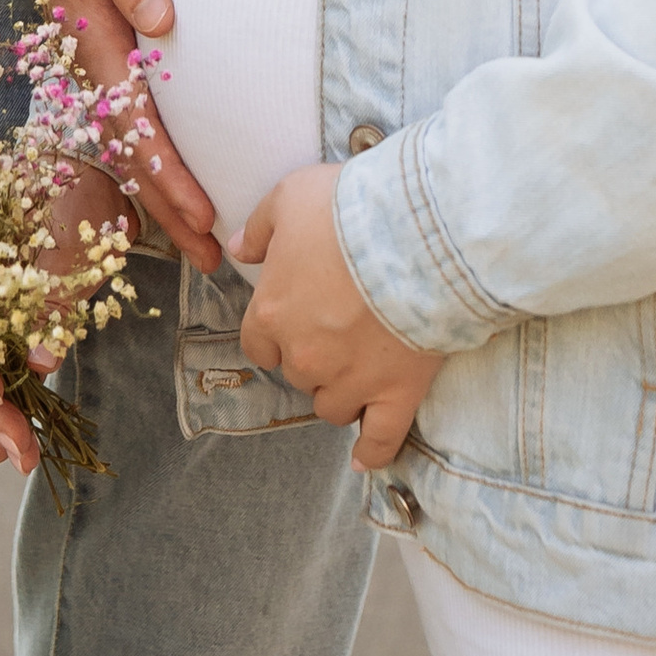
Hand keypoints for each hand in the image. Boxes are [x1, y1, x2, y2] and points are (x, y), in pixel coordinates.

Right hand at [0, 0, 220, 267]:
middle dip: (168, 206)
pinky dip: (145, 147)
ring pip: (125, 134)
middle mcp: (88, 50)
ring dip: (158, 186)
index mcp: (91, 30)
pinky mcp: (99, 31)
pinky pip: (124, 105)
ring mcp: (90, 45)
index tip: (202, 218)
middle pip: (130, 146)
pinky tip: (166, 167)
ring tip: (199, 234)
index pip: (134, 121)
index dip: (168, 175)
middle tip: (214, 259)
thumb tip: (158, 18)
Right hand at [0, 160, 134, 476]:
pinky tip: (10, 449)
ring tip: (22, 459)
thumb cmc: (74, 192)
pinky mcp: (10, 325)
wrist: (92, 171)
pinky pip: (0, 372)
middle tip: (19, 453)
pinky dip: (8, 410)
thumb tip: (41, 363)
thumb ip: (51, 298)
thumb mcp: (68, 239)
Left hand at [234, 165, 442, 469]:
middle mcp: (304, 356)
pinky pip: (380, 439)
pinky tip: (366, 459)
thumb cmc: (349, 209)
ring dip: (340, 393)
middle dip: (314, 358)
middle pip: (298, 375)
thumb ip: (259, 227)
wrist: (417, 234)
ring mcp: (350, 380)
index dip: (276, 334)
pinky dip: (373, 451)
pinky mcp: (395, 393)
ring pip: (332, 407)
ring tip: (362, 370)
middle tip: (342, 330)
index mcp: (272, 313)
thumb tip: (237, 249)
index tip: (296, 320)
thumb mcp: (290, 196)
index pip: (258, 344)